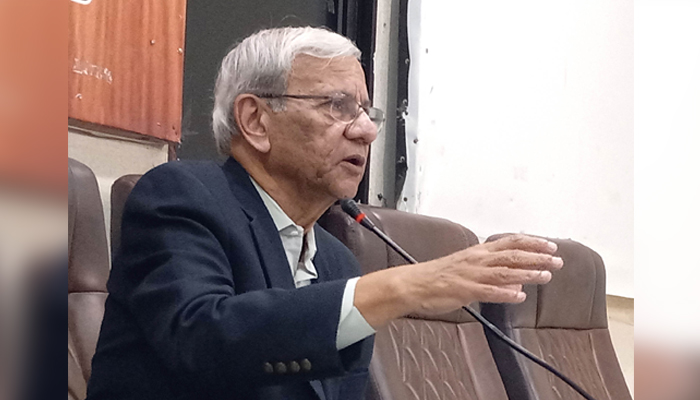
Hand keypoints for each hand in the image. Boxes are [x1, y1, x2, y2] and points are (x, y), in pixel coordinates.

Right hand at [355, 234, 562, 326]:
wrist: (414, 283)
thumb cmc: (439, 276)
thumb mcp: (468, 268)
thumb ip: (492, 273)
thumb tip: (517, 283)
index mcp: (478, 252)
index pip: (511, 242)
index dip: (532, 244)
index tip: (551, 246)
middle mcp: (478, 260)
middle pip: (512, 256)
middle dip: (537, 258)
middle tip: (557, 261)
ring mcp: (472, 275)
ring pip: (505, 272)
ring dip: (527, 274)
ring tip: (546, 276)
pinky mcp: (465, 290)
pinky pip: (488, 292)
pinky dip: (505, 294)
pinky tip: (520, 297)